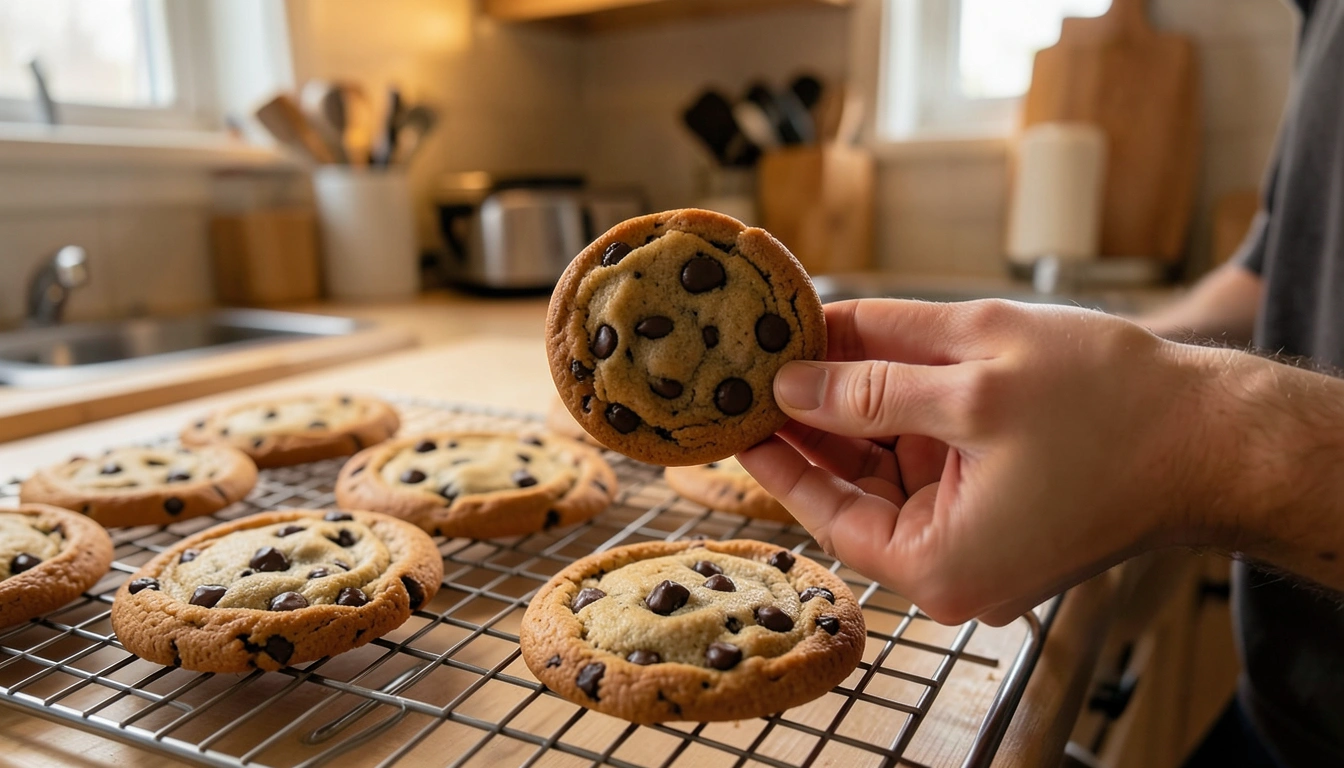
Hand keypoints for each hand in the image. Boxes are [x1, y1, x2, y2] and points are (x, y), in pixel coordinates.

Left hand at [737, 299, 1219, 625]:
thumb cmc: (1115, 408)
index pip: (822, 509)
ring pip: (884, 465)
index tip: (725, 410)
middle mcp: (950, 567)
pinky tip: (860, 356)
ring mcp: (974, 538)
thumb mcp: (976, 374)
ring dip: (848, 404)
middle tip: (753, 362)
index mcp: (938, 564)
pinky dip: (894, 407)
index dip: (770, 452)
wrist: (1217, 434)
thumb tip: (791, 377)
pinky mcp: (994, 505)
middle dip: (808, 416)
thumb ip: (872, 377)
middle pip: (849, 487)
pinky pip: (925, 456)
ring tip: (799, 345)